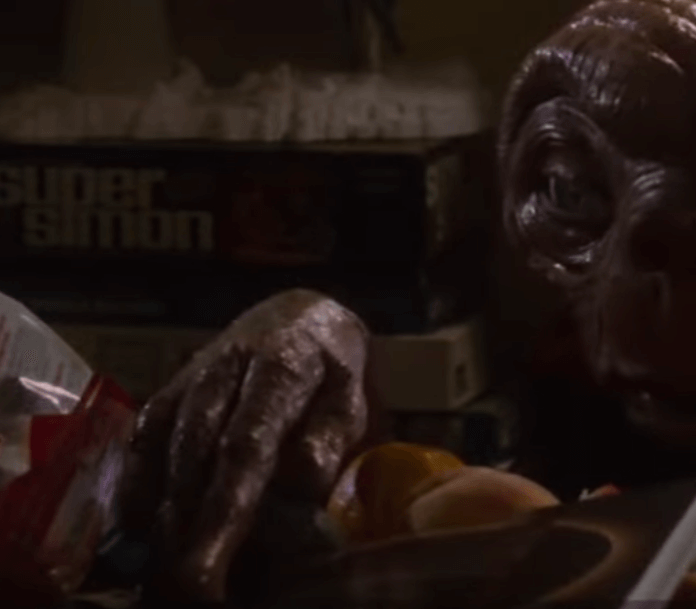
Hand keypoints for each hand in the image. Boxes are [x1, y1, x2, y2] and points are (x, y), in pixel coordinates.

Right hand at [123, 290, 369, 601]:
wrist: (300, 318)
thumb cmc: (332, 374)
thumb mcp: (351, 399)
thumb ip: (329, 440)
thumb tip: (299, 487)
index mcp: (284, 363)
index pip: (248, 442)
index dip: (227, 507)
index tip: (214, 564)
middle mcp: (227, 366)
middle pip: (199, 453)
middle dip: (192, 525)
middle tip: (190, 584)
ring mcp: (190, 376)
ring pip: (166, 449)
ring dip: (165, 512)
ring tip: (170, 569)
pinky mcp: (167, 390)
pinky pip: (143, 442)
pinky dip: (138, 489)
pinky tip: (143, 533)